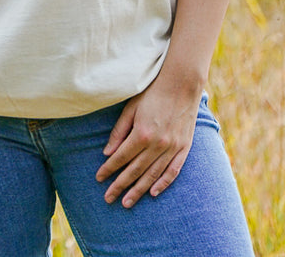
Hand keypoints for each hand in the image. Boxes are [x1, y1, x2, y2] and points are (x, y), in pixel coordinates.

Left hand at [95, 73, 203, 208]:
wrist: (182, 82)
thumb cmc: (153, 92)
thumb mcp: (131, 108)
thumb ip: (119, 131)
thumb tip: (107, 153)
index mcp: (142, 133)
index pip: (121, 157)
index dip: (109, 169)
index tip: (99, 178)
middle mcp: (157, 144)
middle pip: (135, 171)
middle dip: (120, 186)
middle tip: (108, 198)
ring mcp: (172, 147)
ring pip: (153, 175)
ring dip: (139, 190)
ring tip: (127, 202)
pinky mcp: (184, 147)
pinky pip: (173, 171)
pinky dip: (163, 184)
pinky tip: (153, 193)